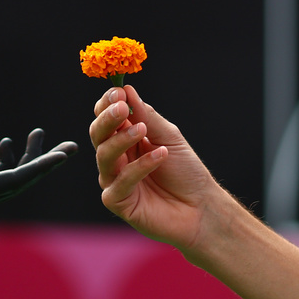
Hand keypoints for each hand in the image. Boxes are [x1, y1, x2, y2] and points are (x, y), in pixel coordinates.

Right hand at [0, 129, 75, 241]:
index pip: (19, 178)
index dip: (42, 165)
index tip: (64, 155)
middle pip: (24, 179)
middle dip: (46, 162)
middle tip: (70, 147)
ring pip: (13, 176)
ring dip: (27, 157)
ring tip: (39, 134)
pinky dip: (7, 161)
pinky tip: (5, 145)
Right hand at [90, 85, 216, 250]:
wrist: (201, 207)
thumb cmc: (185, 171)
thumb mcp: (169, 137)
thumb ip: (146, 116)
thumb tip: (126, 90)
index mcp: (124, 138)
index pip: (105, 116)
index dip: (108, 103)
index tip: (118, 92)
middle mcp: (115, 157)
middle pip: (98, 133)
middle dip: (107, 118)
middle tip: (121, 107)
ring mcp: (113, 179)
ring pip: (104, 155)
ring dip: (121, 139)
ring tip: (142, 130)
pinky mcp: (117, 201)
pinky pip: (120, 181)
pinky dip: (140, 167)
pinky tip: (160, 155)